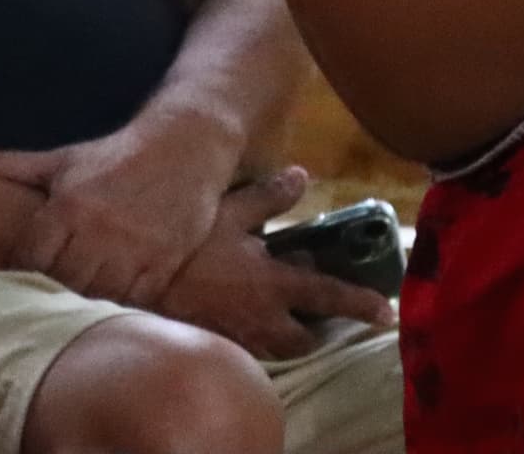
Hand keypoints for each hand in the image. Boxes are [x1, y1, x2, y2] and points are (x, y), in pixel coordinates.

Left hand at [0, 115, 233, 305]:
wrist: (186, 145)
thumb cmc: (114, 156)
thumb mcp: (60, 159)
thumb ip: (4, 162)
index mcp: (69, 204)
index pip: (31, 258)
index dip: (20, 275)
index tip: (16, 284)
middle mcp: (100, 229)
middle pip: (62, 283)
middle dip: (51, 294)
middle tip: (42, 306)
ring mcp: (134, 249)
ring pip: (98, 298)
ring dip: (85, 307)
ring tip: (72, 315)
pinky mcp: (164, 264)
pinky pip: (136, 302)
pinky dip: (121, 309)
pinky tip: (109, 310)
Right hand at [145, 174, 388, 361]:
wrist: (136, 281)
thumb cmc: (186, 243)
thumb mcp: (228, 209)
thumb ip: (268, 196)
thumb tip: (302, 176)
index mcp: (274, 283)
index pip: (329, 296)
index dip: (361, 304)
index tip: (387, 313)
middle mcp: (264, 317)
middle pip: (306, 338)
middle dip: (317, 330)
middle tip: (318, 312)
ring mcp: (240, 335)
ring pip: (277, 347)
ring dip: (287, 334)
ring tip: (282, 312)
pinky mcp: (216, 341)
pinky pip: (248, 346)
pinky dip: (257, 334)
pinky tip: (243, 311)